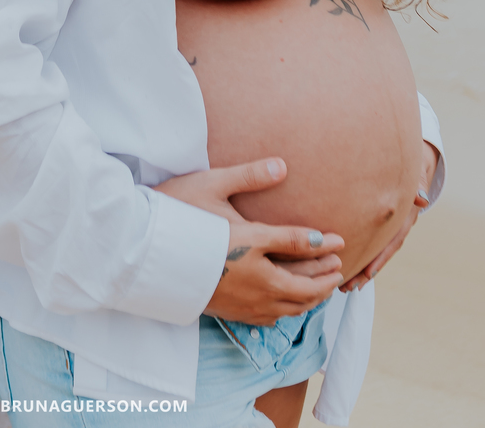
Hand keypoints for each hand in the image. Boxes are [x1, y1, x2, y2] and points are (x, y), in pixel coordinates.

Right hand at [156, 158, 342, 326]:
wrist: (143, 251)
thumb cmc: (176, 212)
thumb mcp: (212, 185)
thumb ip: (250, 176)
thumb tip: (283, 165)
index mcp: (251, 247)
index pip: (298, 245)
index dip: (322, 243)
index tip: (341, 240)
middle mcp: (253, 280)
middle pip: (301, 287)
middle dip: (325, 278)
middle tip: (339, 267)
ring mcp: (241, 300)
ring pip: (289, 307)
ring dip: (311, 297)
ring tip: (323, 287)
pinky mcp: (229, 311)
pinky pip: (271, 318)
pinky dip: (289, 310)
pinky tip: (288, 303)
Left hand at [340, 141, 438, 292]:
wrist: (414, 162)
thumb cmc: (413, 167)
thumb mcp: (417, 174)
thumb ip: (418, 185)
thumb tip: (421, 198)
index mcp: (404, 218)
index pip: (392, 242)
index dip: (381, 258)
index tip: (368, 274)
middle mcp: (395, 226)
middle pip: (379, 253)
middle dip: (364, 271)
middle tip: (347, 287)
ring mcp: (387, 226)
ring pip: (372, 251)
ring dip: (359, 269)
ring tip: (342, 286)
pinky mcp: (377, 223)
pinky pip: (367, 241)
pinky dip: (358, 254)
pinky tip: (343, 265)